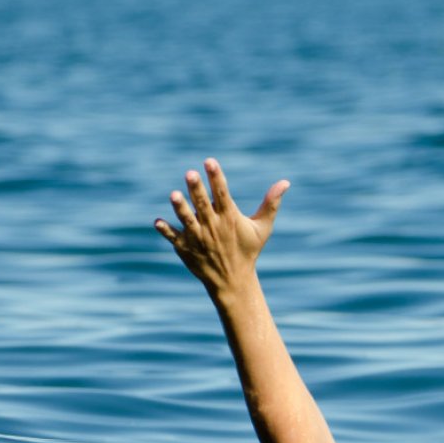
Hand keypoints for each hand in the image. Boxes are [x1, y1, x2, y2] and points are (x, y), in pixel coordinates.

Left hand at [154, 158, 286, 296]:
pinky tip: (157, 222)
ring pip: (187, 220)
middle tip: (189, 173)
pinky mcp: (186, 248)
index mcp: (230, 218)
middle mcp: (213, 226)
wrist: (233, 281)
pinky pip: (174, 238)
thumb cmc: (248, 250)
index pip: (222, 193)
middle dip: (197, 189)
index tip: (210, 161)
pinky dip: (166, 231)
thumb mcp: (263, 228)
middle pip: (203, 204)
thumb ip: (271, 203)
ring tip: (173, 195)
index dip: (216, 177)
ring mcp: (198, 238)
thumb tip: (286, 182)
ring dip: (180, 208)